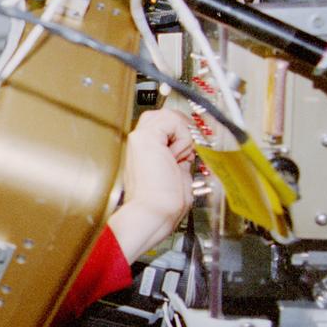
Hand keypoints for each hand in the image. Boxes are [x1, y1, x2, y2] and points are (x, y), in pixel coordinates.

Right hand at [107, 108, 194, 261]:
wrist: (153, 212)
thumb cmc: (162, 203)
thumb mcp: (176, 174)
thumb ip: (179, 159)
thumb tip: (187, 152)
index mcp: (144, 152)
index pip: (163, 127)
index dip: (180, 135)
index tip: (185, 155)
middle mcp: (138, 143)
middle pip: (162, 115)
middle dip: (181, 128)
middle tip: (183, 152)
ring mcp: (139, 139)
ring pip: (167, 114)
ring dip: (181, 133)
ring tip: (177, 156)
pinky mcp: (145, 138)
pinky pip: (172, 121)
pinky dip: (182, 137)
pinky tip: (175, 156)